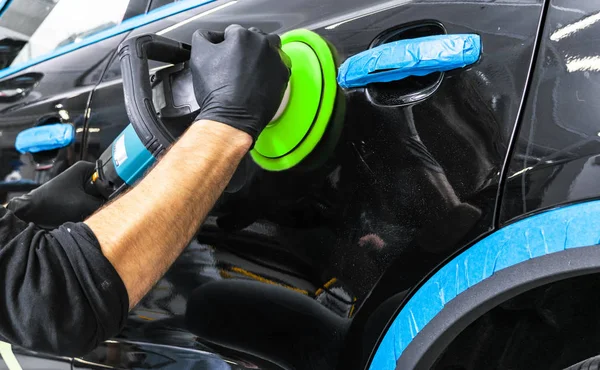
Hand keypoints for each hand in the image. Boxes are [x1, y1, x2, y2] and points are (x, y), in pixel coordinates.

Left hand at [7, 161, 103, 228]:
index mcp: (85, 168)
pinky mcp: (79, 197)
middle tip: (101, 206)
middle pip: (105, 186)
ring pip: (99, 196)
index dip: (112, 186)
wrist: (33, 213)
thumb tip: (115, 207)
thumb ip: (103, 204)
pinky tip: (88, 213)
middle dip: (105, 197)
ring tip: (91, 210)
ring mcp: (82, 186)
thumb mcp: (83, 203)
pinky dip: (92, 209)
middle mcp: (84, 175)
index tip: (112, 197)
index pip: (109, 174)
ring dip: (98, 205)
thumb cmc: (53, 203)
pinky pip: (92, 202)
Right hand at [191, 24, 290, 141]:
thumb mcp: (198, 56)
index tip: (224, 56)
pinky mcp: (284, 75)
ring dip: (262, 54)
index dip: (226, 44)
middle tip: (236, 65)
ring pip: (270, 48)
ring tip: (251, 69)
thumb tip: (211, 35)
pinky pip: (280, 65)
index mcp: (241, 36)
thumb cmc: (217, 91)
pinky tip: (261, 78)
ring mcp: (276, 59)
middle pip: (254, 38)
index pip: (233, 32)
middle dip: (246, 48)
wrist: (233, 118)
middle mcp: (262, 44)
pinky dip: (272, 68)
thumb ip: (204, 37)